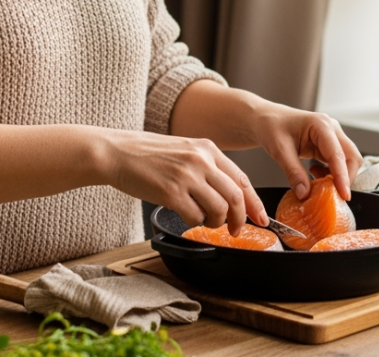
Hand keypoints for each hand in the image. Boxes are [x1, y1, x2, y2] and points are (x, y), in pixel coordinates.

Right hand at [101, 129, 267, 235]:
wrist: (117, 152)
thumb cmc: (147, 154)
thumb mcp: (184, 150)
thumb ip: (206, 166)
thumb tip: (227, 193)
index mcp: (208, 148)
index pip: (242, 179)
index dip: (254, 203)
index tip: (261, 218)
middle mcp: (201, 160)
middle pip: (236, 197)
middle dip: (239, 219)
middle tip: (235, 231)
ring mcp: (187, 176)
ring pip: (219, 209)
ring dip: (215, 222)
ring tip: (204, 221)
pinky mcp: (171, 192)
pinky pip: (195, 217)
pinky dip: (194, 222)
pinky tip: (185, 217)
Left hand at [253, 106, 362, 200]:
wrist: (267, 119)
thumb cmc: (271, 127)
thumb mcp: (279, 150)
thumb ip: (293, 172)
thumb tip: (304, 194)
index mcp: (321, 125)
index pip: (338, 154)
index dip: (342, 176)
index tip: (343, 195)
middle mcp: (331, 129)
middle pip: (351, 157)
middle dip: (345, 178)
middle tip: (331, 195)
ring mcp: (332, 136)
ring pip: (347, 161)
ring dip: (337, 176)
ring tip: (318, 183)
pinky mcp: (328, 145)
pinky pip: (338, 163)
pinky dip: (331, 174)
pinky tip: (315, 174)